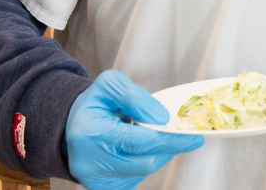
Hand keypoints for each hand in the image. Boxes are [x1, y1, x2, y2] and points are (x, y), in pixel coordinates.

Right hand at [66, 70, 203, 189]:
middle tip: (187, 137)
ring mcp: (97, 181)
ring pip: (144, 172)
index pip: (142, 142)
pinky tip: (140, 150)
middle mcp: (92, 164)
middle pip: (147, 162)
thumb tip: (161, 117)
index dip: (171, 139)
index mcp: (91, 134)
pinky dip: (146, 163)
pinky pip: (136, 179)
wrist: (72, 129)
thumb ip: (134, 97)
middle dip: (169, 148)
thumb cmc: (94, 106)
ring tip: (154, 137)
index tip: (193, 137)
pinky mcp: (104, 189)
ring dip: (158, 154)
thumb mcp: (109, 86)